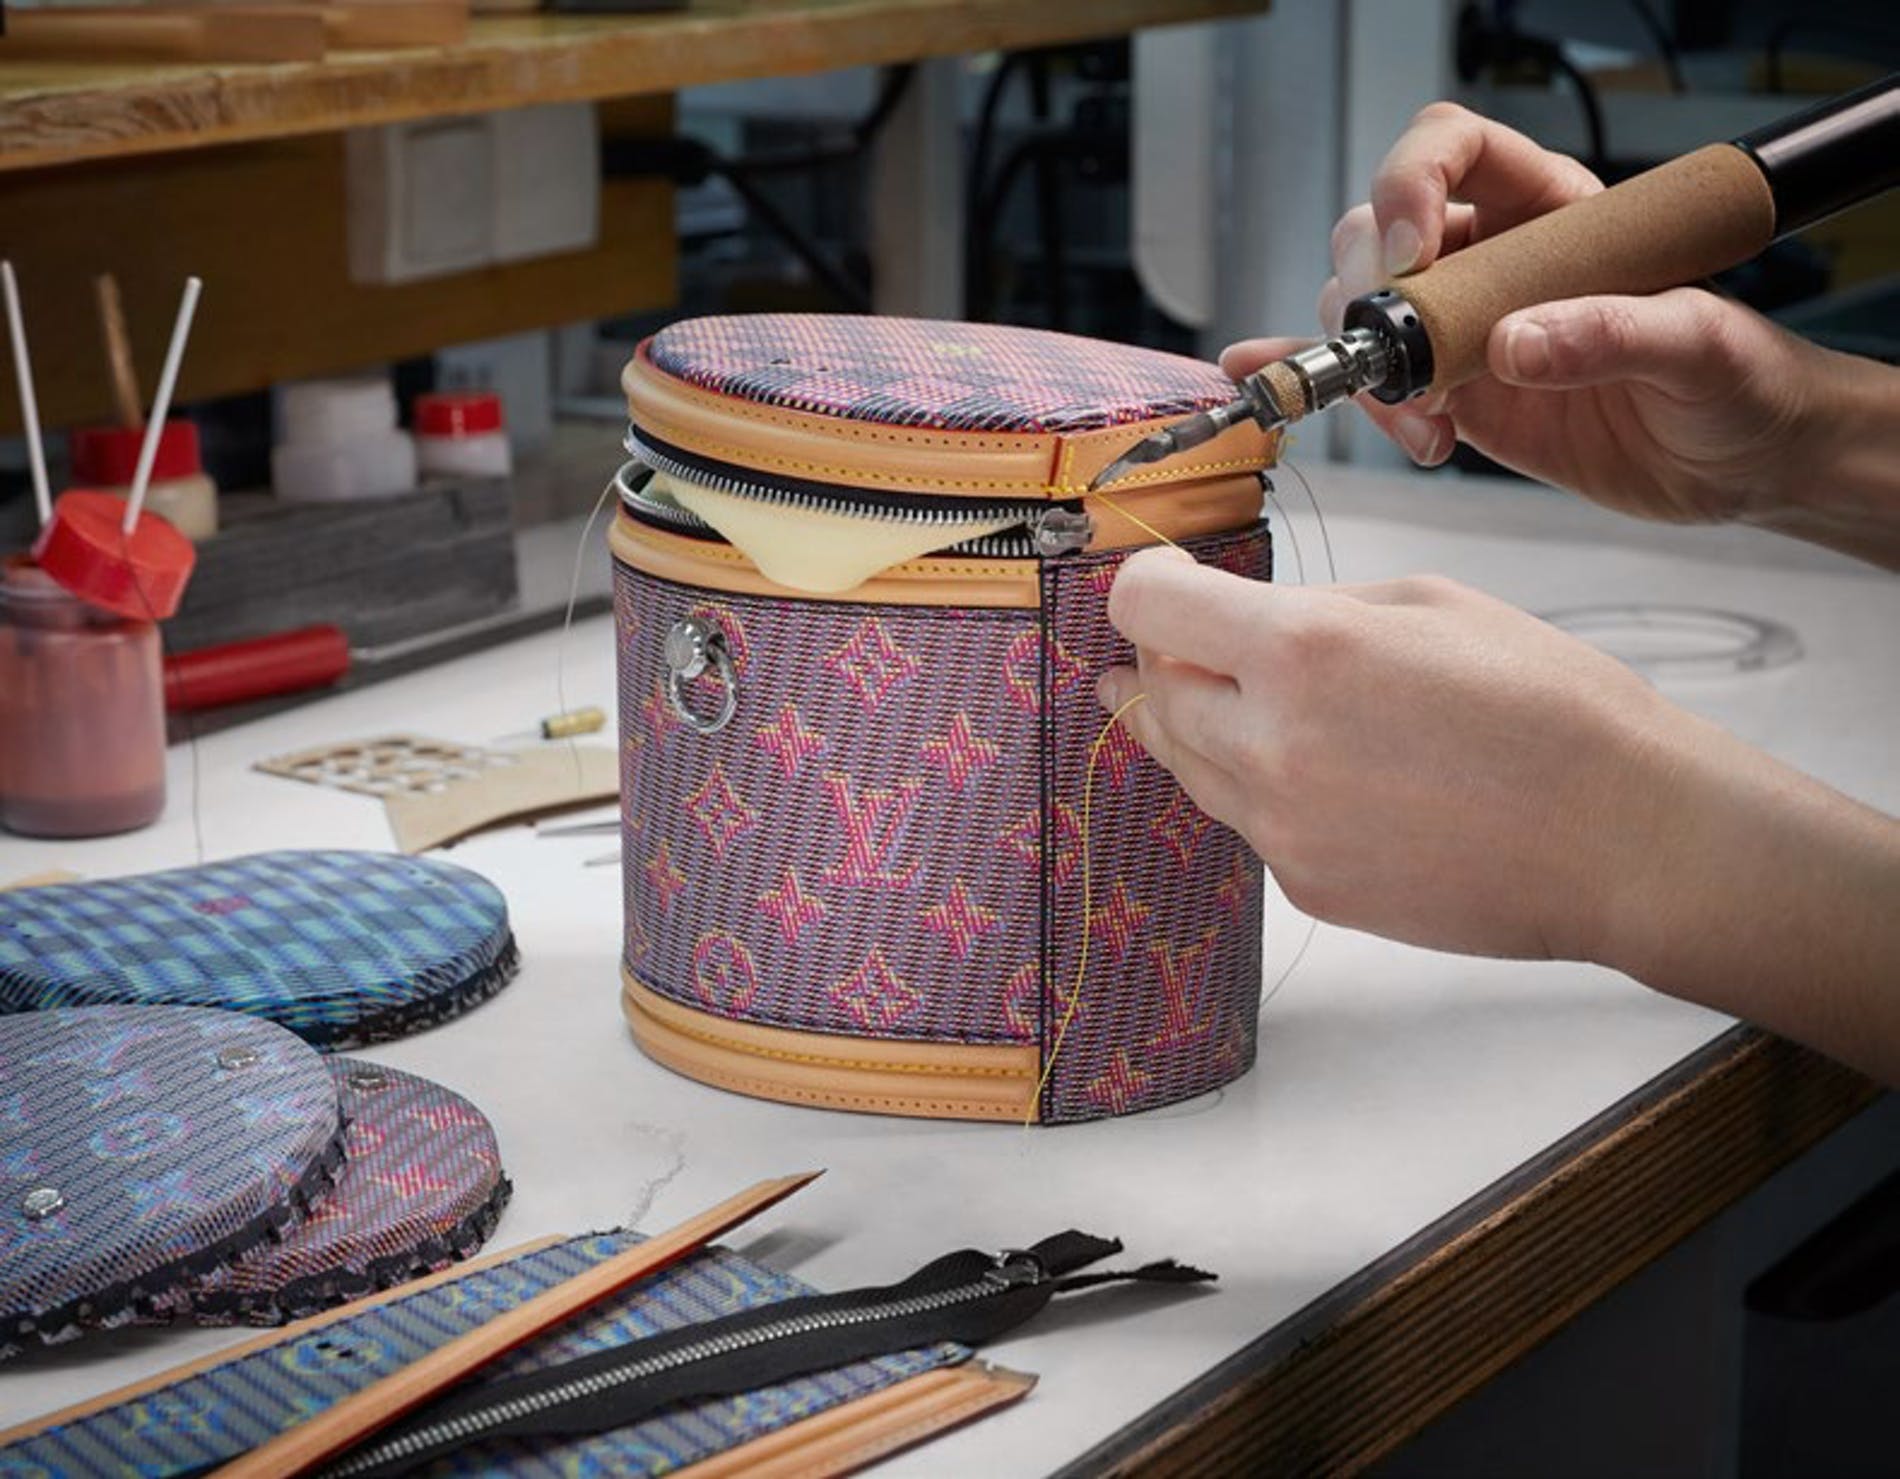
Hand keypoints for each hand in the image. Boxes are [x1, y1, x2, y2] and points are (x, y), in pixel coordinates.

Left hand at [1096, 548, 1667, 961]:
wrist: (1624, 839)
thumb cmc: (1551, 707)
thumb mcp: (1432, 604)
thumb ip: (1318, 608)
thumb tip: (1247, 622)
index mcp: (1302, 650)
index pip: (1147, 606)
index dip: (1147, 586)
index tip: (1167, 584)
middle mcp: (1270, 744)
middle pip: (1153, 693)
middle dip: (1161, 659)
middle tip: (1172, 644)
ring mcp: (1281, 828)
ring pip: (1189, 765)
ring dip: (1195, 726)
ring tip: (1208, 699)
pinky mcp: (1306, 888)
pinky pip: (1248, 824)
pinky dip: (1258, 791)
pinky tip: (1309, 773)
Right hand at [1226, 102, 1865, 527]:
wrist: (1744, 463)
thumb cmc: (1741, 381)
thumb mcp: (1699, 346)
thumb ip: (1612, 333)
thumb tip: (1515, 341)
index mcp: (1554, 212)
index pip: (1454, 149)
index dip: (1414, 184)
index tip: (1411, 252)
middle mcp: (1495, 260)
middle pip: (1381, 234)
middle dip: (1371, 294)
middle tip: (1405, 357)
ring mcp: (1464, 330)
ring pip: (1362, 311)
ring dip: (1364, 367)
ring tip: (1423, 425)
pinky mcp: (1452, 398)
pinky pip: (1366, 381)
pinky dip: (1308, 381)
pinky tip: (1264, 380)